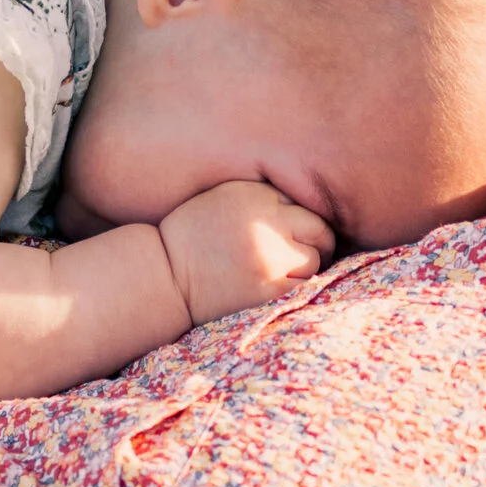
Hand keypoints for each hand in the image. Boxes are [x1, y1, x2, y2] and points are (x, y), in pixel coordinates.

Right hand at [156, 180, 334, 325]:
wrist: (166, 276)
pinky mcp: (268, 290)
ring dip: (305, 267)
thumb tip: (308, 204)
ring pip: (314, 260)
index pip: (304, 202)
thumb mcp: (224, 198)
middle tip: (306, 252)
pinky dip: (297, 288)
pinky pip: (303, 287)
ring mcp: (270, 259)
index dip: (303, 220)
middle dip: (317, 242)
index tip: (297, 231)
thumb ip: (264, 198)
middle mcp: (266, 223)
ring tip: (282, 270)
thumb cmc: (194, 236)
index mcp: (255, 196)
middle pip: (319, 230)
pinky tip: (280, 286)